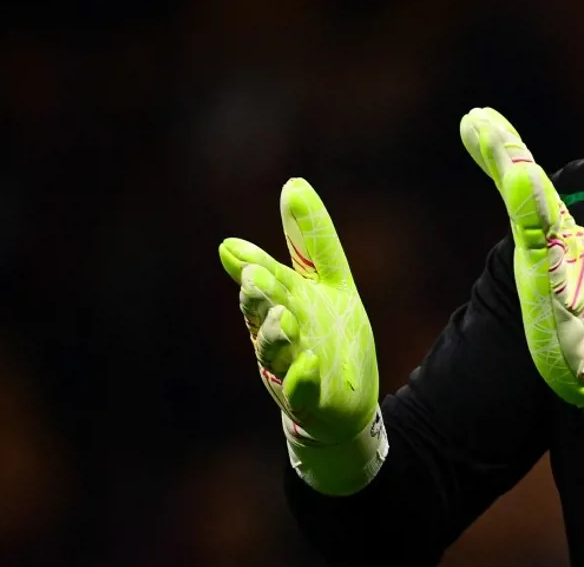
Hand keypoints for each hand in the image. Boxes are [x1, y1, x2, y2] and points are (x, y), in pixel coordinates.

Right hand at [218, 178, 384, 494]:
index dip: (251, 266)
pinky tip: (309, 364)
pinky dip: (301, 378)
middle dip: (257, 297)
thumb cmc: (331, 335)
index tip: (234, 249)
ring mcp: (291, 369)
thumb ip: (310, 240)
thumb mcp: (331, 282)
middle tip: (255, 275)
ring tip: (285, 316)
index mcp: (282, 304)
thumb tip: (292, 183)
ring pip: (275, 352)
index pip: (265, 281)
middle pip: (262, 314)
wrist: (348, 400)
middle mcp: (278, 336)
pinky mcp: (309, 399)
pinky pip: (300, 391)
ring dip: (276, 334)